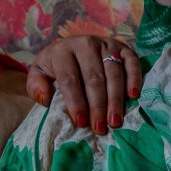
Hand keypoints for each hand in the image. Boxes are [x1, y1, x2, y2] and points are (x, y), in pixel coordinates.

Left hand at [27, 35, 142, 133]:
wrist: (74, 46)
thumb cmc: (57, 66)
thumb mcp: (40, 73)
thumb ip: (36, 86)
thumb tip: (46, 99)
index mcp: (62, 51)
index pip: (69, 78)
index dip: (75, 102)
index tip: (81, 122)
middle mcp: (86, 43)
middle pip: (94, 77)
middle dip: (97, 105)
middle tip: (100, 127)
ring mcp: (106, 44)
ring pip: (113, 73)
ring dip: (115, 99)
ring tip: (115, 120)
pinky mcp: (123, 47)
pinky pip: (132, 62)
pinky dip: (134, 78)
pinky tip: (133, 96)